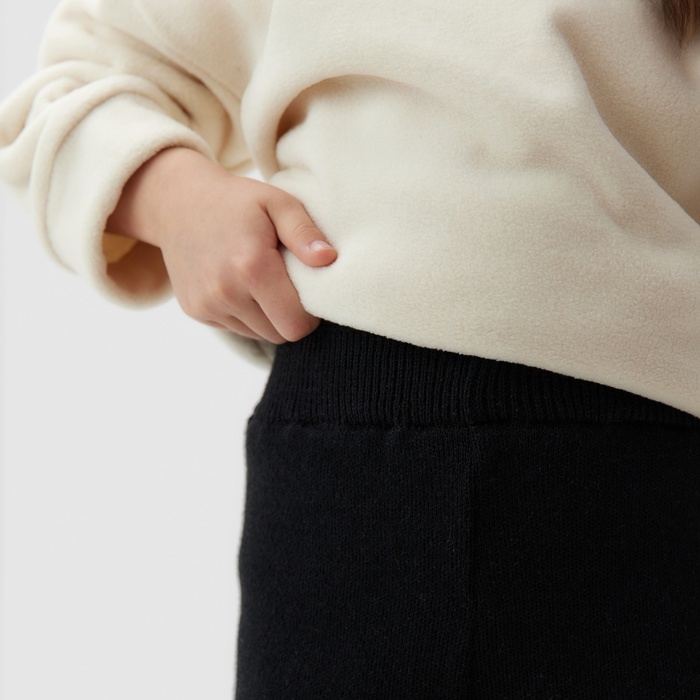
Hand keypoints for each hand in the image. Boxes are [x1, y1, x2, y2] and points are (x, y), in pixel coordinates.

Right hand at [107, 148, 336, 343]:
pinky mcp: (195, 311)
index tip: (309, 291)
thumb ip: (304, 233)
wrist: (178, 202)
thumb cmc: (237, 201)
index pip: (296, 324)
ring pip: (259, 334)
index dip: (310, 314)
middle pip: (280, 334)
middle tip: (288, 286)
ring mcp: (207, 305)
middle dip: (291, 316)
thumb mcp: (277, 203)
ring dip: (268, 317)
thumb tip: (328, 259)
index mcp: (252, 268)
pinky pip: (236, 328)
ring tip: (263, 283)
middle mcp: (226, 293)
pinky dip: (245, 314)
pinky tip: (240, 285)